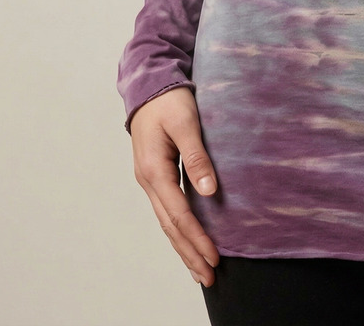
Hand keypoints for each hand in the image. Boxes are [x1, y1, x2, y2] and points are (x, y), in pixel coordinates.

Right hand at [130, 86, 220, 287]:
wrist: (150, 85)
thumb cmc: (169, 100)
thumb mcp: (186, 123)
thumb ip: (197, 157)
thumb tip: (209, 192)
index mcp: (154, 171)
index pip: (179, 214)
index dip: (197, 238)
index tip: (215, 258)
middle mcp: (149, 180)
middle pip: (170, 226)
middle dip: (189, 253)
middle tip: (209, 277)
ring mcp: (151, 179)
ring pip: (167, 222)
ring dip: (183, 246)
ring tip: (199, 270)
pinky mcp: (157, 175)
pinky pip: (168, 209)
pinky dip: (179, 229)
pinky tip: (188, 239)